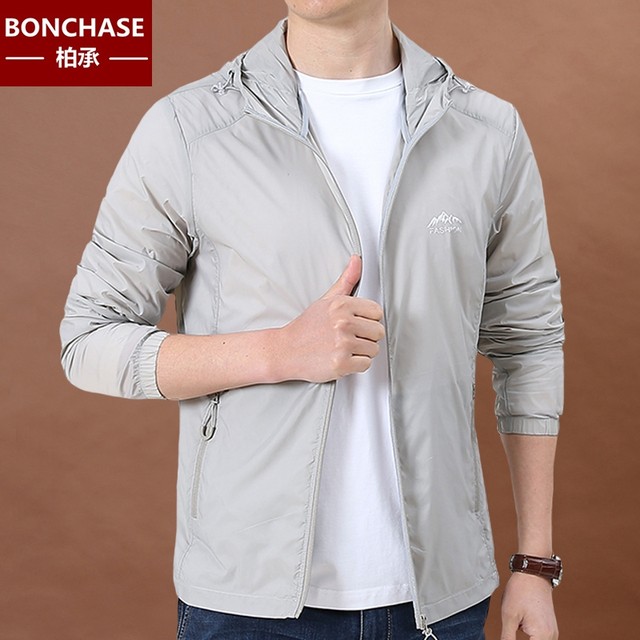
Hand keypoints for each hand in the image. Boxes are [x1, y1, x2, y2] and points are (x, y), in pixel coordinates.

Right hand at [281, 255, 384, 381]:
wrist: (285, 351)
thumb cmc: (306, 327)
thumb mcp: (325, 300)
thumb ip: (346, 281)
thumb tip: (357, 260)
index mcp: (342, 305)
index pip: (377, 312)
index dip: (368, 320)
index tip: (356, 324)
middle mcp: (343, 323)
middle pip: (378, 332)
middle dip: (366, 337)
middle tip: (347, 338)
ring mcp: (342, 344)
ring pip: (373, 349)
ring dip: (361, 352)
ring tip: (342, 348)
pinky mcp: (341, 363)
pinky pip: (365, 364)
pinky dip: (355, 365)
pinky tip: (341, 358)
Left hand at [501, 572, 558, 639]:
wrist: (533, 573)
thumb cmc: (521, 590)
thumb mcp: (509, 616)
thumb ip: (507, 638)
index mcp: (542, 636)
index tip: (508, 636)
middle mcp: (552, 637)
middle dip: (519, 639)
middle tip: (512, 628)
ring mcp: (552, 632)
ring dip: (528, 639)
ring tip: (517, 624)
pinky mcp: (550, 628)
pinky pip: (540, 638)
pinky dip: (531, 636)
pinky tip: (522, 625)